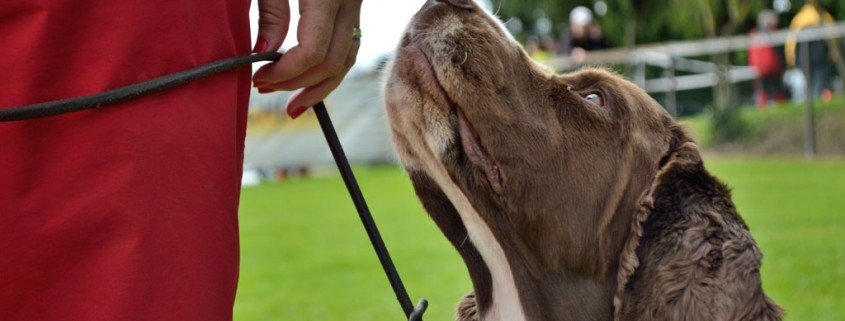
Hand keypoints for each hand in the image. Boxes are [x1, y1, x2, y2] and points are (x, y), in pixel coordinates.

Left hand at [251, 0, 362, 118]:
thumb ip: (272, 13)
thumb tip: (265, 53)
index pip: (312, 52)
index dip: (285, 73)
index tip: (259, 78)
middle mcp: (348, 4)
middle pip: (331, 63)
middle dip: (297, 84)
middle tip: (264, 89)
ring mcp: (355, 6)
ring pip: (346, 60)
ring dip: (319, 86)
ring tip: (293, 104)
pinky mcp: (353, 6)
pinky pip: (349, 46)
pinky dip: (330, 68)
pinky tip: (310, 81)